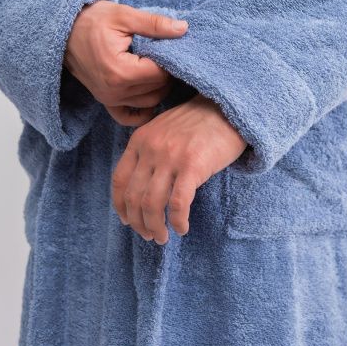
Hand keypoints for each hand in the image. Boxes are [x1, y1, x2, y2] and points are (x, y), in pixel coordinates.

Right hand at [64, 0, 187, 125]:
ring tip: (158, 67)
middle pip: (157, 89)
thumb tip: (183, 29)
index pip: (160, 74)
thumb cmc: (92, 20)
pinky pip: (129, 116)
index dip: (171, 60)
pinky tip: (151, 94)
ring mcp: (109, 99)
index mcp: (120, 71)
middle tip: (167, 54)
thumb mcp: (124, 16)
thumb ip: (155, 25)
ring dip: (159, 87)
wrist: (63, 30)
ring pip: (149, 102)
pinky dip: (143, 111)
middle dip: (167, 73)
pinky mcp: (105, 101)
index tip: (172, 46)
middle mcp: (114, 91)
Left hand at [112, 93, 247, 242]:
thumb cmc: (198, 121)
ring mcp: (171, 157)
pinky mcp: (193, 165)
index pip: (119, 180)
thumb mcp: (163, 128)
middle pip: (134, 196)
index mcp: (140, 139)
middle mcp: (151, 148)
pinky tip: (182, 228)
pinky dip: (178, 221)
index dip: (120, 206)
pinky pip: (178, 203)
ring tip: (163, 237)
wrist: (227, 108)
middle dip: (138, 222)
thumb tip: (141, 186)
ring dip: (155, 227)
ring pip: (152, 204)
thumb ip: (149, 150)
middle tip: (148, 235)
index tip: (127, 220)